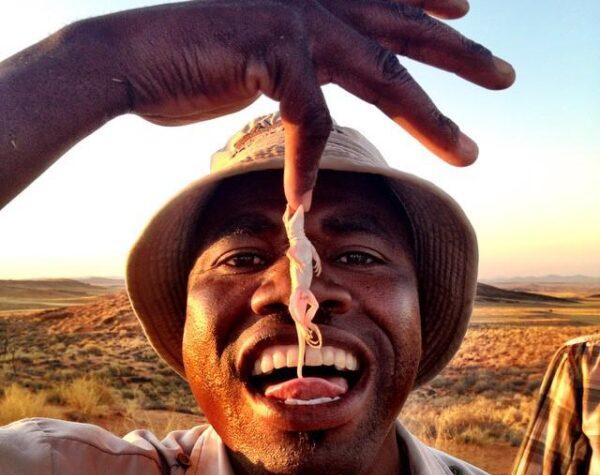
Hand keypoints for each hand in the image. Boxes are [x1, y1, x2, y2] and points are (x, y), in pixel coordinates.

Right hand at [0, 0, 514, 209]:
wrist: (130, 58)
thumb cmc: (190, 62)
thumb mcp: (255, 60)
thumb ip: (291, 68)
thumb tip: (308, 89)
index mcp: (312, 2)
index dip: (428, 1)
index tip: (466, 8)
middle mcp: (313, 4)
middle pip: (401, 32)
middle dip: (458, 56)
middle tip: (505, 77)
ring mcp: (294, 24)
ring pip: (379, 73)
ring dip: (426, 119)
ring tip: (466, 154)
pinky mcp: (271, 53)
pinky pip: (308, 116)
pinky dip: (309, 162)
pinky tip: (303, 200)